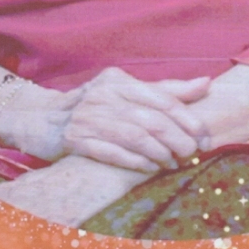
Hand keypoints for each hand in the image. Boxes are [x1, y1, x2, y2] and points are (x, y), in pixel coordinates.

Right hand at [60, 67, 212, 171]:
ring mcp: (87, 118)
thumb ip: (167, 90)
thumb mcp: (128, 91)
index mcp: (120, 80)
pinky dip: (136, 162)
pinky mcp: (74, 140)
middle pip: (152, 120)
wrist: (42, 119)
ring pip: (135, 137)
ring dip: (160, 154)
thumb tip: (206, 83)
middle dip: (178, 140)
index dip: (189, 120)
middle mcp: (103, 95)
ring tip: (173, 163)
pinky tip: (151, 167)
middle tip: (191, 154)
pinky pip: (112, 153)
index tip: (205, 138)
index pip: (164, 99)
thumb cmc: (95, 106)